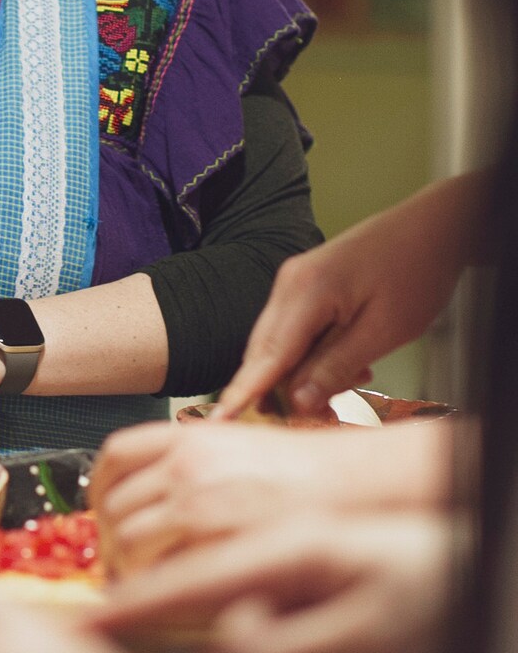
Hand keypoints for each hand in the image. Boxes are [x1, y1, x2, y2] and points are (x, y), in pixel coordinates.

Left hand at [90, 418, 456, 570]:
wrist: (354, 488)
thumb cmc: (305, 476)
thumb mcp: (237, 448)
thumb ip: (188, 467)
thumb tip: (143, 502)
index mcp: (189, 438)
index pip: (114, 455)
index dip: (100, 490)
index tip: (105, 513)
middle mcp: (186, 465)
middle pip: (115, 507)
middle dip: (114, 541)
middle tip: (126, 565)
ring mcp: (197, 503)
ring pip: (126, 541)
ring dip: (128, 569)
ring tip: (147, 586)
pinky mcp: (211, 544)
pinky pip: (156, 570)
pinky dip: (152, 587)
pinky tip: (167, 596)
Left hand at [98, 517, 456, 652]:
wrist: (505, 583)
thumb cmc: (411, 568)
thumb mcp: (341, 546)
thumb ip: (268, 574)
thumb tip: (202, 617)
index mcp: (330, 548)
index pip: (207, 580)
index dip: (137, 609)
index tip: (81, 629)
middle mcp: (363, 608)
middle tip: (270, 646)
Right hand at [215, 172, 486, 417]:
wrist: (435, 227)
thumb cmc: (417, 272)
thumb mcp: (383, 331)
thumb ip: (335, 366)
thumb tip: (297, 402)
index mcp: (306, 292)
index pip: (266, 357)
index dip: (242, 394)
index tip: (218, 424)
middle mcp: (289, 284)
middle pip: (264, 352)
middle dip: (274, 394)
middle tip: (303, 426)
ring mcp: (294, 282)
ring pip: (278, 344)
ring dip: (296, 378)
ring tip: (336, 400)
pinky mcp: (306, 285)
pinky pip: (294, 331)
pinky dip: (308, 358)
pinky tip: (342, 370)